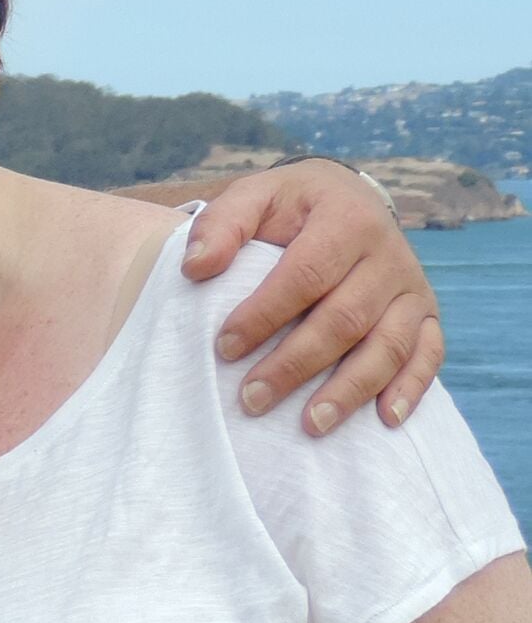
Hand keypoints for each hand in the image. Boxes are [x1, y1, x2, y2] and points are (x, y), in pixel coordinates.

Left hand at [185, 158, 444, 432]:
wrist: (349, 199)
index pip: (306, 275)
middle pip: (344, 319)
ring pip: (389, 346)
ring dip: (349, 390)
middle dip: (295, 364)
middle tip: (252, 400)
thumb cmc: (291, 206)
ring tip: (310, 425)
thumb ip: (221, 225)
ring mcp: (413, 289)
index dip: (264, 315)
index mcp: (347, 220)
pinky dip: (410, 388)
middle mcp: (389, 256)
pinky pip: (429, 355)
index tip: (223, 348)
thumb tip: (194, 268)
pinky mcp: (427, 315)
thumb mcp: (254, 196)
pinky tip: (384, 420)